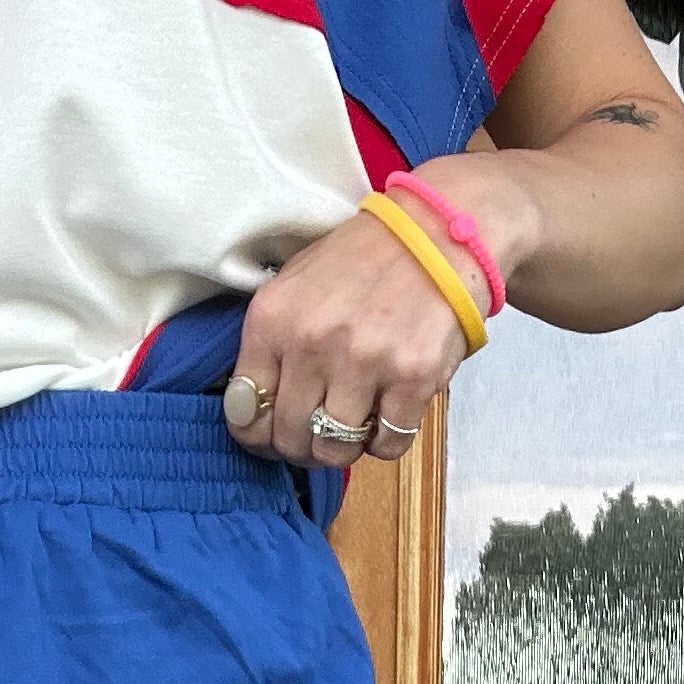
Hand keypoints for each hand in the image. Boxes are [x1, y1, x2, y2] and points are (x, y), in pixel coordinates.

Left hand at [223, 156, 531, 469]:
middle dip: (302, 446)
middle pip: (289, 438)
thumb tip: (251, 411)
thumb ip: (269, 346)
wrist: (438, 233)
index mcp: (273, 319)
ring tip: (356, 421)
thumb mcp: (295, 287)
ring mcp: (364, 361)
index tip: (272, 436)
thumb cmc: (362, 263)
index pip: (245, 412)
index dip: (258, 435)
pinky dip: (386, 440)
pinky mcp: (413, 377)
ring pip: (335, 450)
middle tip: (318, 434)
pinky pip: (388, 445)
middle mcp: (312, 342)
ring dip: (344, 447)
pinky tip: (389, 412)